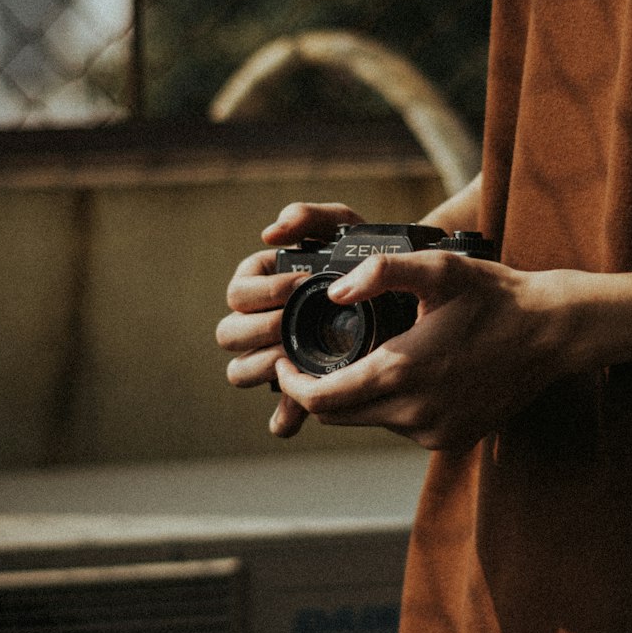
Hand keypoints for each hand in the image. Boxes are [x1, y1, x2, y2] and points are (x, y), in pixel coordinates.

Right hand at [216, 201, 363, 436]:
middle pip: (229, 334)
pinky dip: (285, 416)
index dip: (265, 292)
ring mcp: (274, 356)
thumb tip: (270, 234)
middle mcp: (259, 321)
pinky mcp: (299, 385)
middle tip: (293, 322)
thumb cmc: (363, 254)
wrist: (402, 290)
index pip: (238, 294)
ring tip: (295, 358)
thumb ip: (310, 216)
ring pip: (240, 372)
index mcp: (260, 284)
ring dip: (263, 368)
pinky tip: (301, 412)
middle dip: (260, 329)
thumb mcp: (342, 226)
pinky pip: (279, 412)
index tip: (300, 284)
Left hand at [273, 248, 567, 450]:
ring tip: (360, 358)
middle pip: (337, 414)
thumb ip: (381, 273)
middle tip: (311, 357)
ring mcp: (433, 432)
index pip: (320, 398)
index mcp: (401, 372)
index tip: (283, 359)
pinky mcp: (450, 439)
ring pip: (368, 421)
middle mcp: (413, 413)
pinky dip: (391, 405)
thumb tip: (334, 290)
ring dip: (356, 396)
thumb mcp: (439, 270)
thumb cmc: (494, 295)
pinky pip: (401, 427)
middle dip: (318, 388)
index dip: (291, 381)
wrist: (551, 333)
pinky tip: (405, 374)